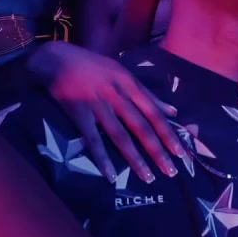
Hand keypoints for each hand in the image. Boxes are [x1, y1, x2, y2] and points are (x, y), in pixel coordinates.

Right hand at [27, 42, 186, 182]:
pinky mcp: (79, 114)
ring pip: (121, 136)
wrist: (56, 58)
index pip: (155, 113)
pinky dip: (102, 158)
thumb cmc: (93, 66)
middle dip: (158, 150)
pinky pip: (92, 140)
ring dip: (135, 159)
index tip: (182, 153)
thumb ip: (148, 93)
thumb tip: (174, 111)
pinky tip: (111, 176)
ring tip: (148, 178)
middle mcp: (117, 95)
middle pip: (142, 127)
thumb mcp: (123, 73)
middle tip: (171, 172)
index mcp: (130, 84)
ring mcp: (98, 105)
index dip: (169, 134)